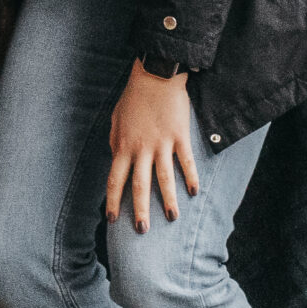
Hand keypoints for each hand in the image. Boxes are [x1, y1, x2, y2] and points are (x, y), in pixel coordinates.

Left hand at [103, 63, 200, 232]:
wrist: (155, 77)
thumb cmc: (134, 97)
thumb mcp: (116, 119)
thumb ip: (115, 141)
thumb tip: (115, 158)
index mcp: (122, 146)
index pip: (114, 180)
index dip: (113, 201)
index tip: (112, 219)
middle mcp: (140, 149)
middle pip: (139, 186)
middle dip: (139, 210)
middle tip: (141, 230)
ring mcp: (161, 144)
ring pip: (163, 178)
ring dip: (168, 200)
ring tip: (172, 217)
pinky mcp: (179, 137)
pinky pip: (185, 162)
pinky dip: (190, 178)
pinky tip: (194, 192)